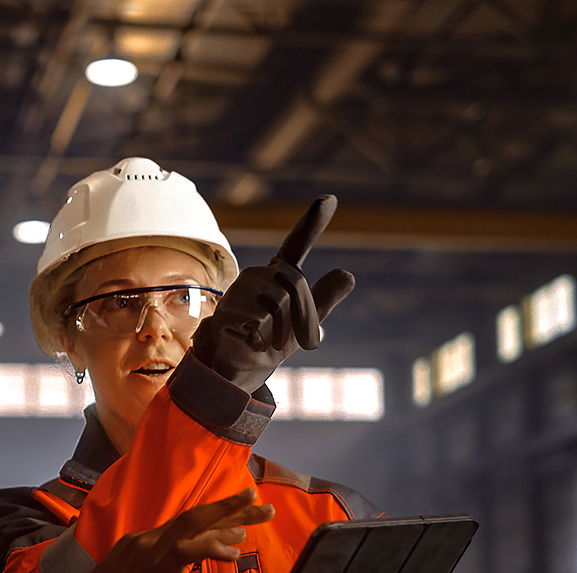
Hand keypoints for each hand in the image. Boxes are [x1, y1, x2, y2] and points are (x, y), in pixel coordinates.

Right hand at [34, 489, 273, 572]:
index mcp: (138, 547)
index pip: (184, 528)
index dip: (216, 521)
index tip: (242, 520)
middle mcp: (143, 543)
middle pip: (195, 519)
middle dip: (231, 509)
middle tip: (261, 503)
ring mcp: (144, 555)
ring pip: (194, 527)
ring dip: (230, 518)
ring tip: (260, 511)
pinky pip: (185, 552)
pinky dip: (211, 547)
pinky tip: (233, 551)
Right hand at [189, 195, 355, 394]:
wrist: (235, 369)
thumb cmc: (270, 340)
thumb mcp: (305, 322)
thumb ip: (325, 298)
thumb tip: (348, 274)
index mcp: (279, 275)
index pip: (297, 244)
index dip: (312, 221)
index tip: (329, 199)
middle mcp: (259, 275)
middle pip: (295, 284)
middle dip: (299, 314)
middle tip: (283, 336)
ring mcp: (240, 290)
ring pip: (277, 303)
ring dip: (278, 330)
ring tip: (263, 339)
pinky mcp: (227, 309)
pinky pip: (259, 319)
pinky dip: (260, 338)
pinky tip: (250, 341)